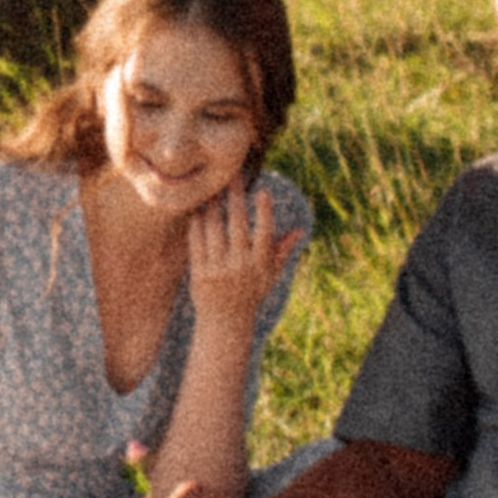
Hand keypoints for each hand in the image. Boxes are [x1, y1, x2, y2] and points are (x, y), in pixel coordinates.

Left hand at [184, 185, 303, 332]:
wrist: (225, 323)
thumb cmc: (251, 294)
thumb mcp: (270, 275)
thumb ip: (282, 251)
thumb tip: (301, 230)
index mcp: (260, 265)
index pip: (264, 234)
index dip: (264, 213)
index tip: (263, 191)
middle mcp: (240, 266)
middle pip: (237, 225)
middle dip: (235, 198)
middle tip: (231, 174)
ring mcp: (218, 269)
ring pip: (214, 229)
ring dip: (212, 205)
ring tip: (211, 186)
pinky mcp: (199, 273)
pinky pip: (196, 242)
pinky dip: (197, 223)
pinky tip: (197, 208)